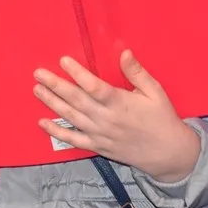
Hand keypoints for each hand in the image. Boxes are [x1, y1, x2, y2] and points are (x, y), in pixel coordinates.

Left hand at [33, 50, 200, 181]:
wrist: (169, 155)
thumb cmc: (162, 119)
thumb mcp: (155, 93)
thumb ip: (137, 73)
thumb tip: (124, 52)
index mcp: (120, 103)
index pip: (94, 86)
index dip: (77, 73)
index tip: (63, 60)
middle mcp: (106, 119)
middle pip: (76, 100)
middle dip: (55, 85)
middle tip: (38, 73)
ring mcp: (100, 134)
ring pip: (71, 117)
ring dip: (52, 103)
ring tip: (37, 89)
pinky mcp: (97, 147)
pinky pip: (73, 140)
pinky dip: (57, 132)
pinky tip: (42, 122)